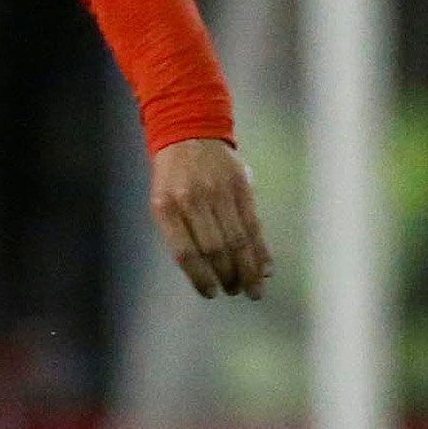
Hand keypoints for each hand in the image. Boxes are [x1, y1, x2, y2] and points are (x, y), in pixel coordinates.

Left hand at [150, 137, 273, 299]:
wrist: (188, 135)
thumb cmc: (172, 178)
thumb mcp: (162, 203)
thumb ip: (180, 233)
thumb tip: (205, 271)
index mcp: (165, 207)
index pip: (186, 252)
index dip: (201, 277)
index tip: (211, 293)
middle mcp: (192, 200)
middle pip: (215, 248)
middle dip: (228, 276)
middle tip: (236, 292)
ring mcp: (218, 192)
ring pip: (237, 239)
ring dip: (247, 269)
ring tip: (252, 289)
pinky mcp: (241, 186)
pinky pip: (253, 224)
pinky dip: (260, 249)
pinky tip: (265, 268)